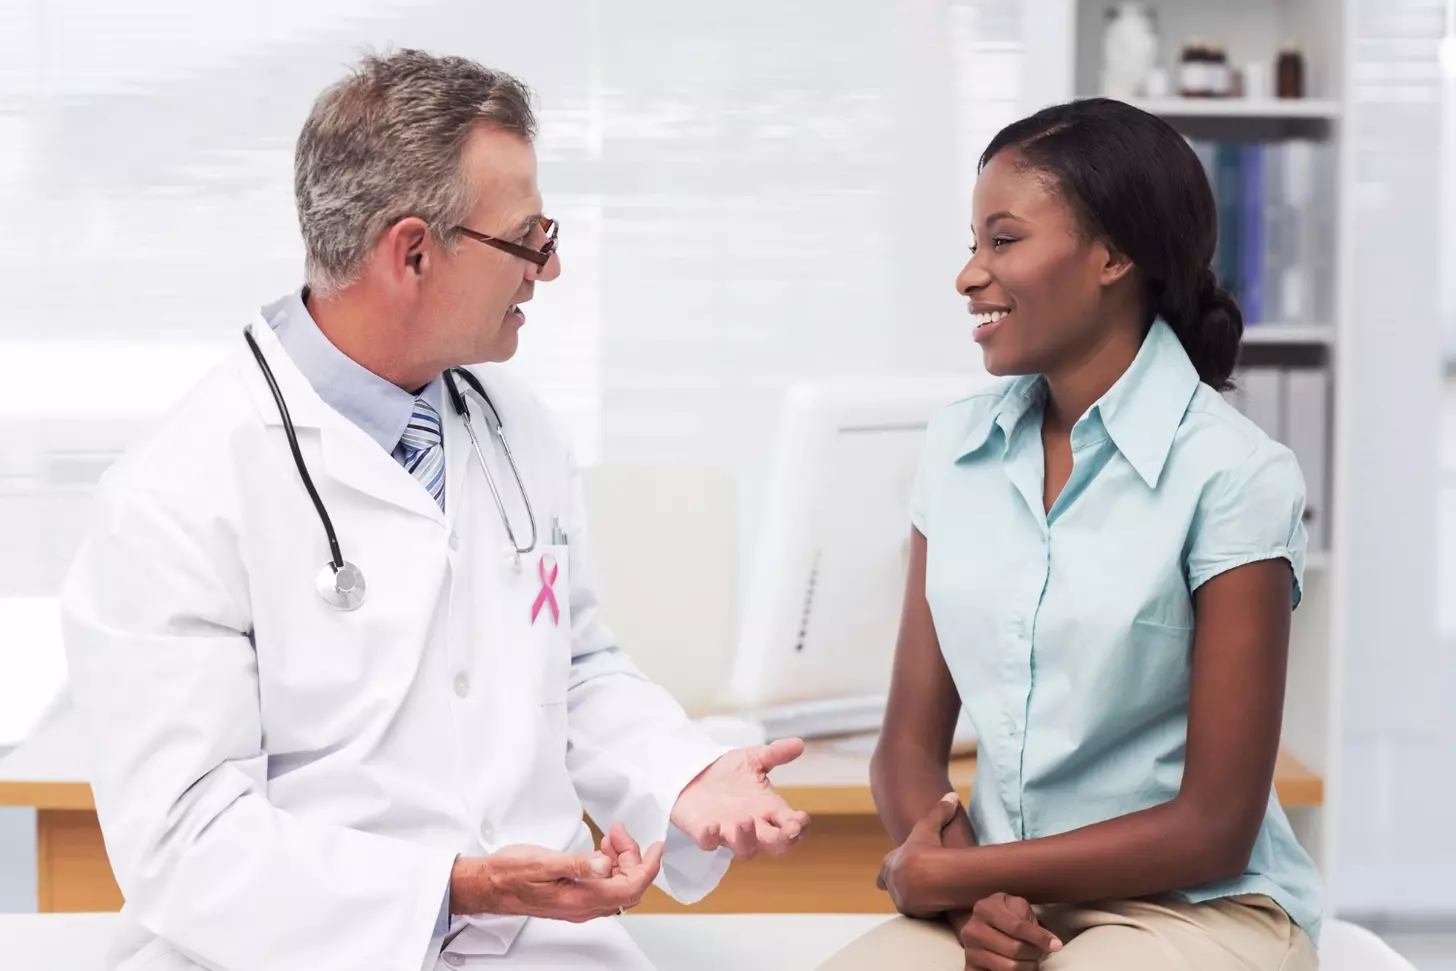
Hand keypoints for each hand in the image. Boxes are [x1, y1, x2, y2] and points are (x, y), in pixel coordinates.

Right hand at [450, 833, 663, 922]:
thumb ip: (577, 864)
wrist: (489, 885)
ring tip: (610, 836)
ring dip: (620, 859)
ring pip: (616, 885)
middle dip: (632, 856)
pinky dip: (608, 865)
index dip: (649, 866)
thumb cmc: (510, 873)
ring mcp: (579, 904)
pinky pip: (603, 885)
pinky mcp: (573, 897)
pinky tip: (601, 850)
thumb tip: (605, 865)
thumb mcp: (543, 862)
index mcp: (582, 899)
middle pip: (628, 886)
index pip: (631, 887)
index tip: (657, 846)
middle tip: (618, 832)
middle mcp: (584, 907)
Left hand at [670, 738, 810, 858]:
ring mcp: (730, 833)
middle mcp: (754, 826)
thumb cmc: (729, 772)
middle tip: (789, 830)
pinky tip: (712, 826)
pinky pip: (709, 844)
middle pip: (776, 845)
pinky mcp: (705, 834)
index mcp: (769, 809)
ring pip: (745, 850)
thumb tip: (799, 743)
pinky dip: (710, 838)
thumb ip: (775, 754)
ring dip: (747, 839)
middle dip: (784, 840)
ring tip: (746, 821)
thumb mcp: (753, 759)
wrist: (695, 773)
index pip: (791, 825)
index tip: (801, 819)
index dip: (799, 827)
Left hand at [877, 792, 959, 916]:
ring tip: (929, 896)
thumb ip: (940, 811)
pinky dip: (927, 909)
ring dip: (915, 898)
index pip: (883, 871)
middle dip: (903, 886)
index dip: (887, 872)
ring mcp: (901, 898)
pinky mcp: (912, 912)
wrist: (929, 876)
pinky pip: (920, 912)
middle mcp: (892, 883)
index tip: (889, 875)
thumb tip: (952, 796)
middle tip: (916, 885)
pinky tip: (938, 906)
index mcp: (890, 864)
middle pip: (894, 887)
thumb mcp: (930, 827)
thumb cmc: (927, 849)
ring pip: (907, 900)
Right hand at [958, 892, 1061, 970]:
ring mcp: (969, 951)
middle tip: (1039, 952)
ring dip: (1028, 966)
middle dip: (1034, 953)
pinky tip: (1020, 967)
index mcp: (984, 909)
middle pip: (1015, 949)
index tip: (1056, 945)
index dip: (1039, 937)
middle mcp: (972, 930)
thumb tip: (1050, 941)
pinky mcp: (970, 968)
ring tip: (1031, 960)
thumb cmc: (1004, 914)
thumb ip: (1029, 917)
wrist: (980, 925)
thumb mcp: (1015, 906)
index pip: (1017, 927)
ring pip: (1010, 967)